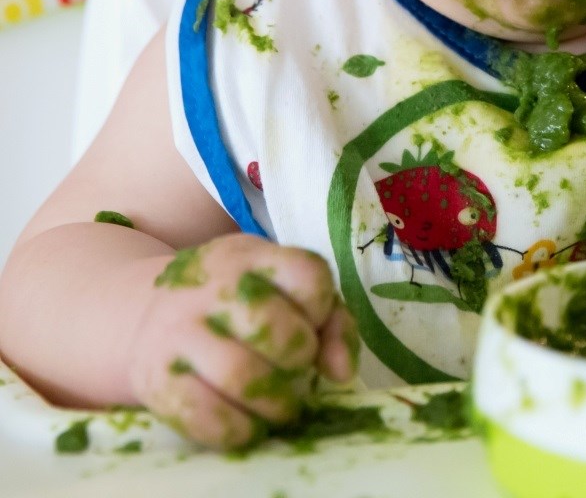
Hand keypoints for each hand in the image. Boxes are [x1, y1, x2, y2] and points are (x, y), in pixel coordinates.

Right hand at [128, 235, 358, 449]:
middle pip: (275, 328)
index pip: (308, 274)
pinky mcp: (156, 378)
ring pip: (241, 375)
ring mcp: (179, 330)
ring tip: (282, 406)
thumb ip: (330, 320)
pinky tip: (248, 427)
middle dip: (299, 358)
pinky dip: (238, 430)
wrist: (144, 314)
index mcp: (252, 255)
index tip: (312, 324)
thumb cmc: (236, 304)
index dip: (322, 307)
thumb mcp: (282, 288)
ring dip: (275, 402)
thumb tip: (342, 372)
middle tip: (297, 371)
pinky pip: (204, 415)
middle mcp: (213, 286)